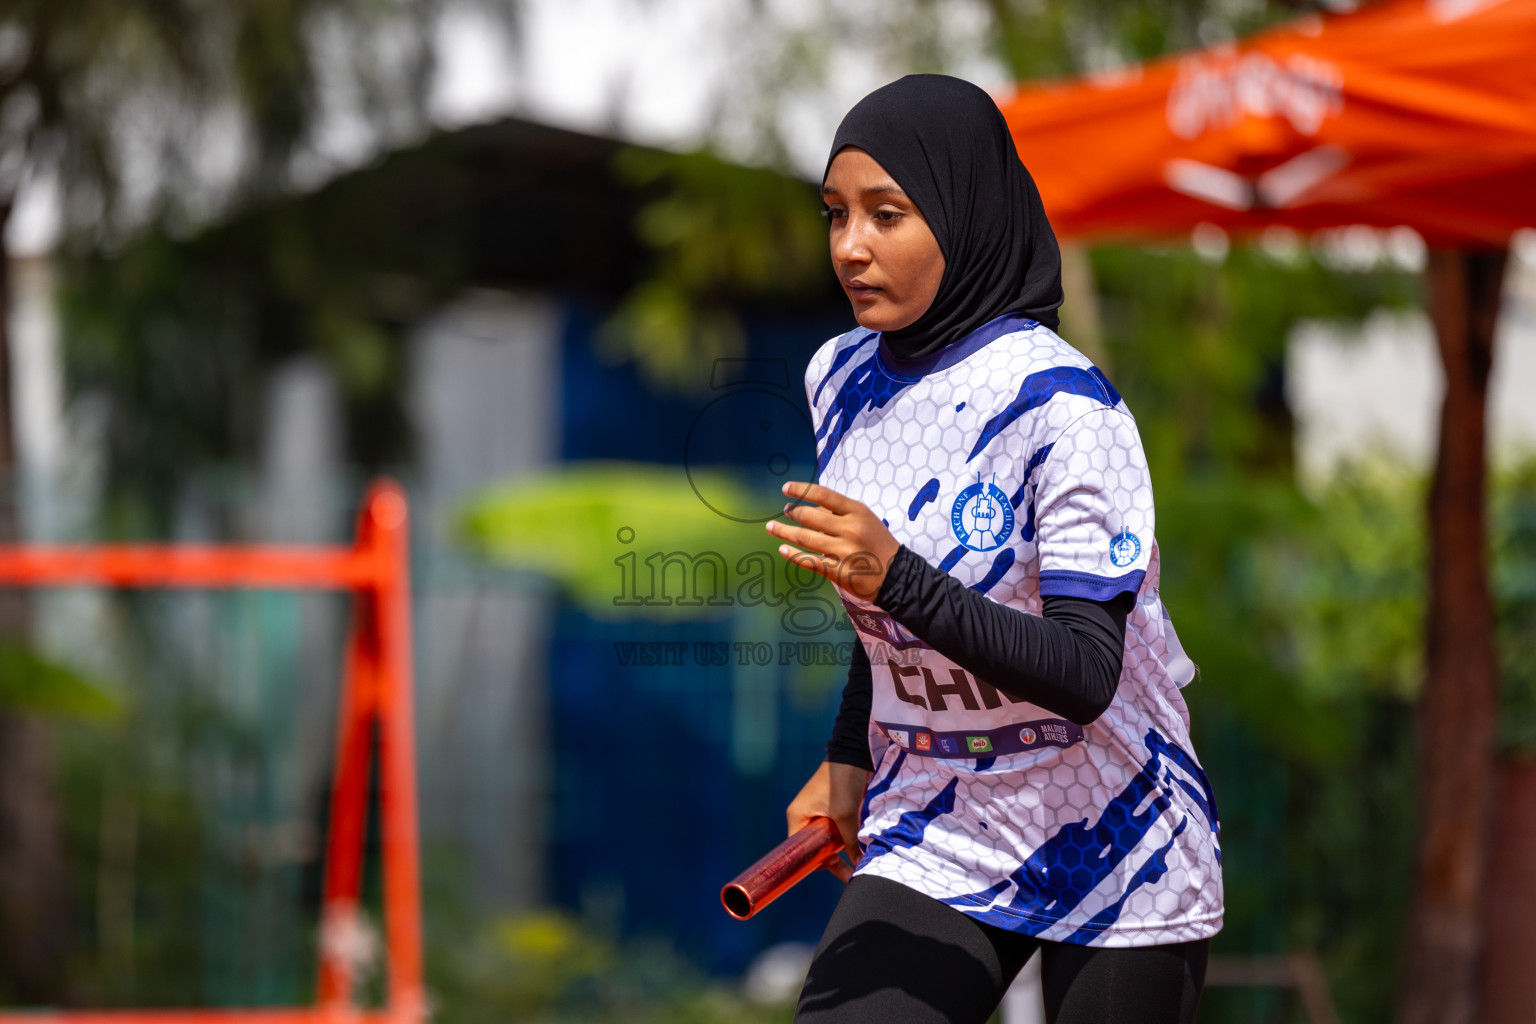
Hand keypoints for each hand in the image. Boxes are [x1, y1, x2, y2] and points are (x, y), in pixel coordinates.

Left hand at [766, 481, 900, 601]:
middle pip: (810, 516)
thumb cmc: (879, 544)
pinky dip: (793, 555)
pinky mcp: (839, 572)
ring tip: (771, 527)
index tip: (785, 488)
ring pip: (805, 538)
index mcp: (857, 512)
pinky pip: (810, 561)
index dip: (801, 490)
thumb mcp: (866, 520)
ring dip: (784, 531)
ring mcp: (844, 551)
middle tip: (784, 511)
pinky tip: (782, 549)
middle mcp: (850, 529)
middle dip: (792, 512)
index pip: (824, 494)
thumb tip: (811, 503)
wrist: (898, 575)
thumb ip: (840, 512)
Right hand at [786, 760, 872, 881]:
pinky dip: (848, 836)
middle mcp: (805, 817)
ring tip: (861, 860)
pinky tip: (861, 845)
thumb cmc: (841, 783)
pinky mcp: (833, 808)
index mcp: (797, 818)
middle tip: (853, 873)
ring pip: (829, 839)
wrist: (854, 754)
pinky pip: (838, 829)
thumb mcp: (845, 815)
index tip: (837, 874)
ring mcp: (819, 812)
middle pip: (816, 847)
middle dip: (834, 860)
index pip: (801, 851)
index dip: (817, 864)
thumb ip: (850, 841)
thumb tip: (860, 863)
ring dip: (843, 848)